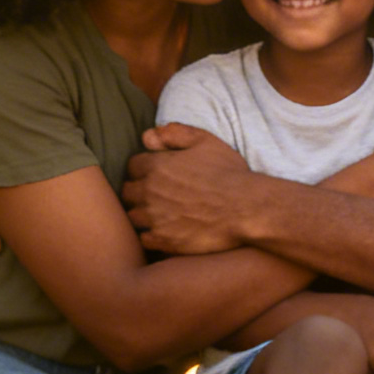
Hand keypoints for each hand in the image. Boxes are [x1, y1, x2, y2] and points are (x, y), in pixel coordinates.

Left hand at [122, 124, 256, 254]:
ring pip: (133, 216)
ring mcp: (155, 218)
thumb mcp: (206, 142)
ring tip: (160, 215)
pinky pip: (143, 239)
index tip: (156, 175)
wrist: (246, 209)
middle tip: (157, 196)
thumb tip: (146, 135)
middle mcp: (150, 192)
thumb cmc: (229, 174)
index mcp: (157, 166)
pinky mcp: (164, 240)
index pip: (133, 166)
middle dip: (139, 192)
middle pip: (128, 192)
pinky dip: (151, 235)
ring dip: (143, 214)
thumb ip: (175, 134)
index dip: (144, 169)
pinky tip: (166, 231)